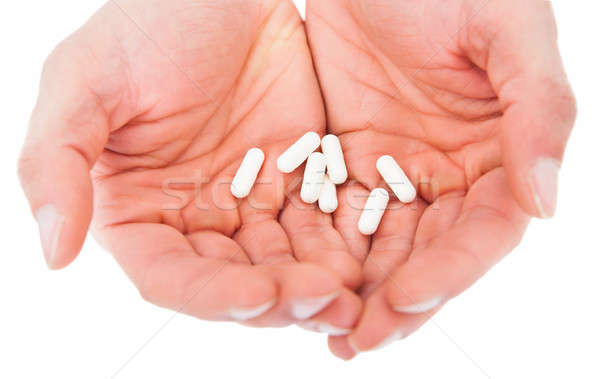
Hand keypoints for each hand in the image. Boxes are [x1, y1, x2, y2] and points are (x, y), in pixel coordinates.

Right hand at [19, 0, 361, 330]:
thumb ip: (57, 163)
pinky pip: (322, 225)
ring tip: (352, 298)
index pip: (171, 276)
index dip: (212, 296)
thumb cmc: (146, 26)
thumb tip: (53, 251)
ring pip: (285, 264)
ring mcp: (249, 204)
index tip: (258, 295)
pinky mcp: (296, 182)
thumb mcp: (84, 82)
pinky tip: (367, 261)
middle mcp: (194, 219)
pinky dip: (342, 246)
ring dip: (318, 286)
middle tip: (326, 303)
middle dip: (280, 300)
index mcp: (139, 211)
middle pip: (236, 282)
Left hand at [306, 0, 575, 356]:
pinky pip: (334, 213)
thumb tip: (546, 204)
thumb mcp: (505, 32)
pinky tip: (301, 279)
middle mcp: (449, 172)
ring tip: (329, 332)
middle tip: (359, 340)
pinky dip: (321, 249)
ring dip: (356, 290)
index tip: (407, 296)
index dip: (451, 269)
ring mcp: (396, 169)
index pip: (482, 230)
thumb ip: (536, 113)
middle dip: (397, 300)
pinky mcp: (347, 156)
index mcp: (499, 151)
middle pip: (428, 252)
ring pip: (380, 245)